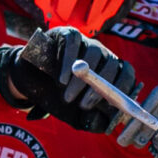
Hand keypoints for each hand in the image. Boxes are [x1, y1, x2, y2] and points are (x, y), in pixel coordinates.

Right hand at [0, 27, 137, 130]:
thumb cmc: (58, 97)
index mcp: (110, 71)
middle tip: (82, 106)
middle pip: (112, 63)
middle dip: (98, 88)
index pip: (127, 73)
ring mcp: (85, 41)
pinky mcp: (68, 33)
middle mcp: (102, 54)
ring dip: (81, 80)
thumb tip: (108, 125)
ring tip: (66, 97)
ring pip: (93, 54)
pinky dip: (68, 62)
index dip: (122, 88)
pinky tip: (61, 80)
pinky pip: (73, 43)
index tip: (110, 105)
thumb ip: (93, 121)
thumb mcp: (76, 114)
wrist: (30, 81)